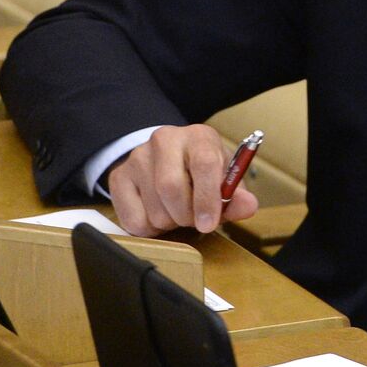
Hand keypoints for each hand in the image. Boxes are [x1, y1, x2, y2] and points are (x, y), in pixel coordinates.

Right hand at [107, 124, 258, 236]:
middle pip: (171, 188)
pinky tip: (158, 214)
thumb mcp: (224, 179)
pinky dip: (150, 229)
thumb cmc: (202, 172)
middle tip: (195, 220)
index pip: (204, 164)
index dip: (208, 199)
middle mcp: (165, 140)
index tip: (209, 223)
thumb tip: (248, 207)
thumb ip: (236, 196)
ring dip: (170, 223)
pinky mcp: (118, 177)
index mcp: (198, 136)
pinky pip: (133, 220)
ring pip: (154, 209)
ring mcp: (137, 157)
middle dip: (187, 215)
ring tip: (178, 213)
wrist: (168, 159)